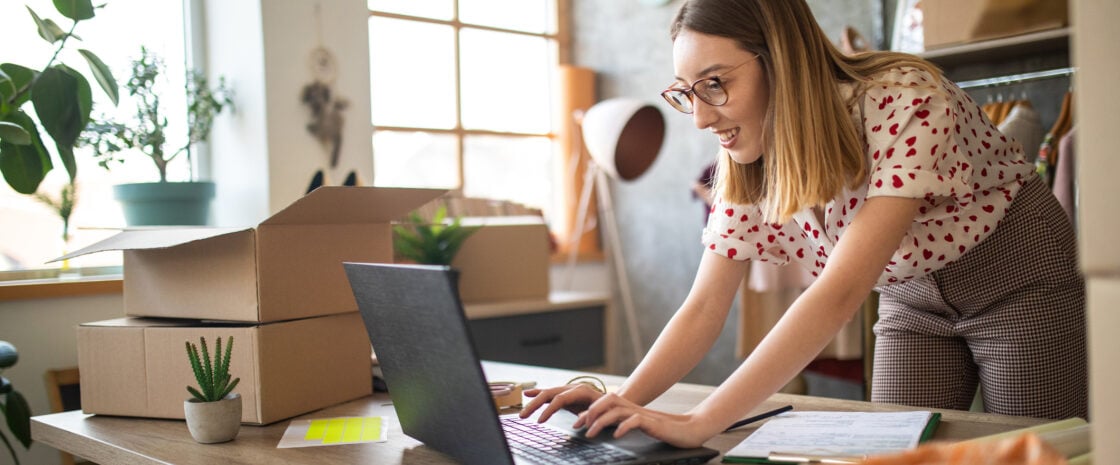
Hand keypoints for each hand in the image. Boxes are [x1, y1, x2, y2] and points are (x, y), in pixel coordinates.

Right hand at [519, 383, 603, 422]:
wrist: (615, 402)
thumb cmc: (610, 409)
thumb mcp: (603, 413)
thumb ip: (591, 415)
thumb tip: (580, 421)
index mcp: (581, 391)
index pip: (560, 399)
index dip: (548, 410)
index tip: (540, 421)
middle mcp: (573, 388)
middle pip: (549, 394)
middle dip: (534, 405)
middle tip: (523, 416)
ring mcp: (569, 390)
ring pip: (547, 393)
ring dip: (533, 402)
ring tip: (522, 412)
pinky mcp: (567, 394)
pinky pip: (550, 394)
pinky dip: (539, 394)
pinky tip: (528, 394)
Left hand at [575, 393, 714, 448]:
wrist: (690, 430)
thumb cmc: (664, 431)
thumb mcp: (640, 427)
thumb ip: (624, 425)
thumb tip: (607, 430)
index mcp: (629, 409)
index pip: (604, 403)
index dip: (588, 411)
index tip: (576, 423)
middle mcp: (634, 409)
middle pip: (607, 400)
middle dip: (591, 411)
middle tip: (579, 425)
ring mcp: (643, 415)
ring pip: (617, 410)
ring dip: (601, 421)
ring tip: (591, 433)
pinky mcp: (653, 423)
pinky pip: (635, 421)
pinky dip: (623, 427)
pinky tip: (617, 436)